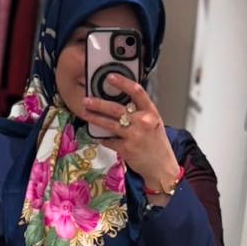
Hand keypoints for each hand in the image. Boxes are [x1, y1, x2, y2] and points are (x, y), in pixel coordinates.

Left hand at [82, 75, 180, 193]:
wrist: (162, 168)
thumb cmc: (158, 145)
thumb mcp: (155, 124)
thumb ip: (141, 112)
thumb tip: (123, 102)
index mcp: (151, 112)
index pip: (136, 92)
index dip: (122, 82)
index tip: (110, 77)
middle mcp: (143, 122)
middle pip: (116, 109)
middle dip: (98, 103)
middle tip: (86, 100)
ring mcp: (134, 136)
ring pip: (109, 124)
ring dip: (95, 118)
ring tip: (85, 113)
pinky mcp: (126, 149)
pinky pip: (110, 141)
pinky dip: (104, 139)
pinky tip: (100, 137)